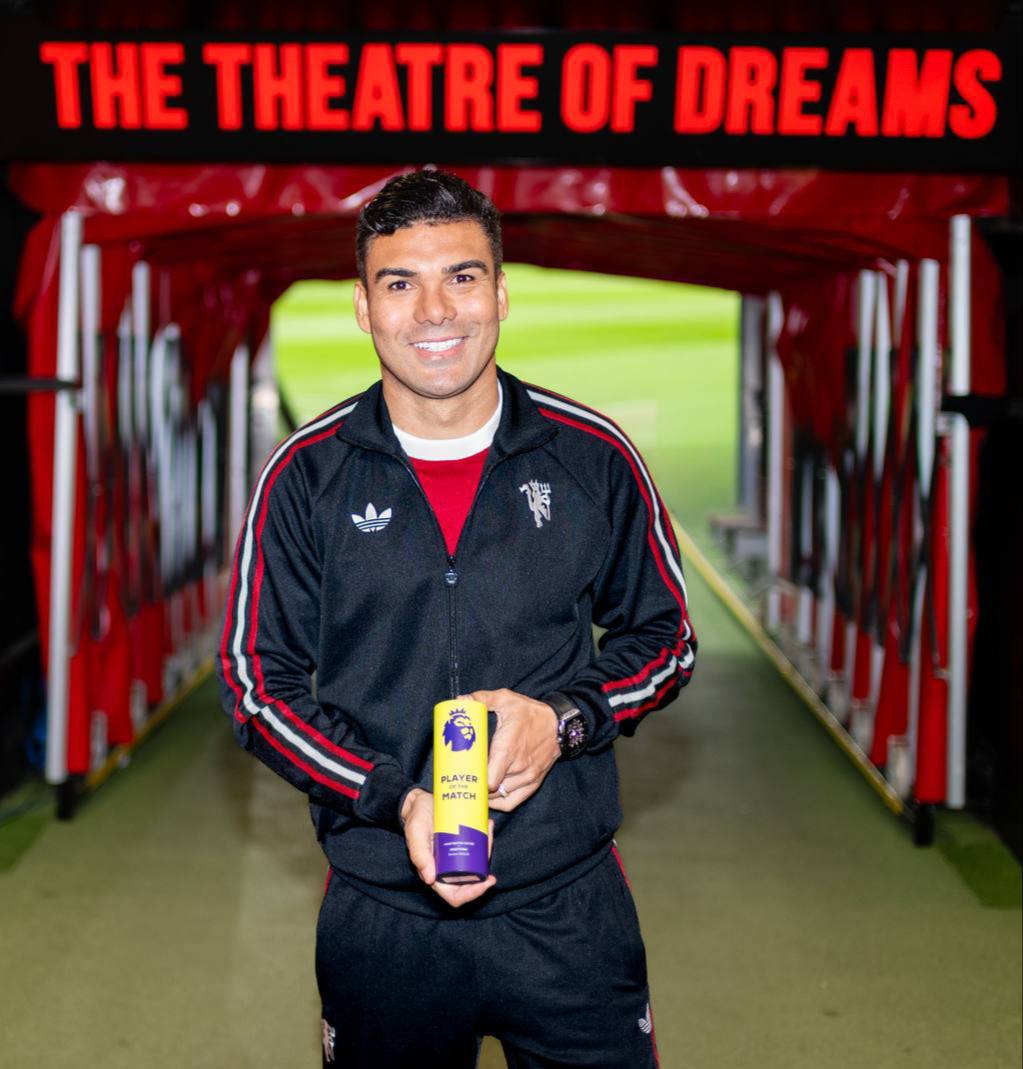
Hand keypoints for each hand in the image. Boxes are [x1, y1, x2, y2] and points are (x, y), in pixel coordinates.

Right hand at [400, 788, 495, 908]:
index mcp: (435, 874)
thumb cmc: (416, 819)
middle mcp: (447, 869)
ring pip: (478, 862)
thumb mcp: (415, 834)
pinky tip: (487, 824)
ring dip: (487, 848)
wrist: (421, 802)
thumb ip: (419, 855)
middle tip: (489, 843)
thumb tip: (429, 880)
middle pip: (472, 879)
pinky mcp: (461, 843)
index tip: (487, 881)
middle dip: (485, 865)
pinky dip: (485, 837)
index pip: (455, 896)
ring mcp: (456, 857)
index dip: (473, 893)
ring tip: (488, 828)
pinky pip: (477, 847)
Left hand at [468, 688, 559, 812]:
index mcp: (508, 749)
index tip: (463, 772)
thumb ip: (482, 699)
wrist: (558, 724)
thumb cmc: (530, 713)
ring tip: (473, 785)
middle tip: (463, 777)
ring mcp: (527, 778)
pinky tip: (488, 797)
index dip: (473, 779)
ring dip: (485, 793)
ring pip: (499, 797)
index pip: (488, 779)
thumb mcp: (506, 699)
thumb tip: (461, 700)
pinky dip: (498, 802)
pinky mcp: (533, 783)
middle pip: (490, 789)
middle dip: (475, 785)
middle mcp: (519, 767)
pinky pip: (511, 802)